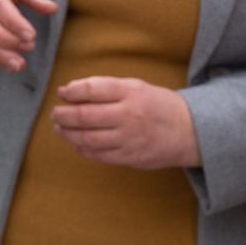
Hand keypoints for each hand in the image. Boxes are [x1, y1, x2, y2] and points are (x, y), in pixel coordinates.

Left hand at [50, 76, 200, 168]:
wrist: (190, 131)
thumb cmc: (157, 105)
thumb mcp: (136, 87)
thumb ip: (105, 87)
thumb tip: (69, 91)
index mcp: (131, 93)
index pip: (92, 89)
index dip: (71, 91)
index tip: (62, 93)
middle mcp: (129, 115)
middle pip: (85, 116)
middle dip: (63, 115)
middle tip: (55, 113)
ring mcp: (129, 138)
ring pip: (87, 138)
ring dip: (68, 134)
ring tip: (60, 128)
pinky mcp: (129, 157)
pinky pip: (97, 155)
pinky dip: (82, 149)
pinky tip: (77, 143)